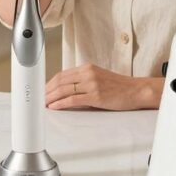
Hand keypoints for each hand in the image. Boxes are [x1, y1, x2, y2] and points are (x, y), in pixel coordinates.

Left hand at [46, 63, 161, 110]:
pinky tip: (54, 107)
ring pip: (64, 90)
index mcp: (87, 68)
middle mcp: (88, 73)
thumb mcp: (99, 78)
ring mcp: (92, 84)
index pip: (62, 74)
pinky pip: (73, 99)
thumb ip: (83, 81)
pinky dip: (61, 103)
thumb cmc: (119, 87)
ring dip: (50, 97)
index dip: (49, 83)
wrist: (136, 90)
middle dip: (46, 90)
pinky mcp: (96, 96)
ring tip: (43, 104)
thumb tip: (66, 90)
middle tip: (38, 98)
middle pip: (60, 81)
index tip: (42, 90)